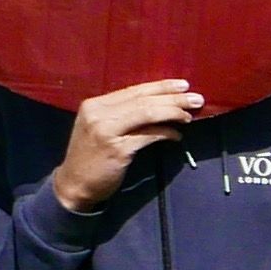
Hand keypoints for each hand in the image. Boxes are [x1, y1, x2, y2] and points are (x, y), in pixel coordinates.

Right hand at [51, 80, 204, 212]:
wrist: (74, 184)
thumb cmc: (92, 156)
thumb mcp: (101, 128)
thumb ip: (123, 114)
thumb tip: (159, 104)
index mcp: (95, 104)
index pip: (134, 90)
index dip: (161, 87)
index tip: (183, 85)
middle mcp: (98, 113)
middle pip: (143, 100)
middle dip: (173, 98)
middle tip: (196, 98)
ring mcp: (106, 131)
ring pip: (147, 114)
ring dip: (173, 113)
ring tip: (189, 116)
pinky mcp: (117, 149)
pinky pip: (149, 136)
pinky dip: (166, 133)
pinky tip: (177, 136)